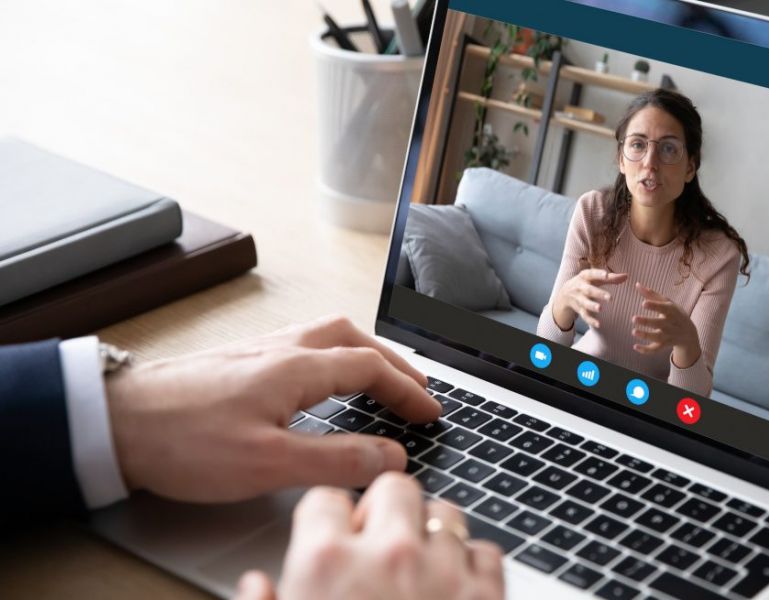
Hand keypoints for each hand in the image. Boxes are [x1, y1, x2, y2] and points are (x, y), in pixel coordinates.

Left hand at [105, 315, 440, 502]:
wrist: (112, 422)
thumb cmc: (181, 440)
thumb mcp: (268, 463)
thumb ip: (336, 460)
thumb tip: (390, 458)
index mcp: (296, 368)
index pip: (371, 368)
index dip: (408, 390)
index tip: (430, 411)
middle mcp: (280, 349)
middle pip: (354, 338)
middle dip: (393, 362)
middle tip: (416, 387)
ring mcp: (256, 351)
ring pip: (326, 335)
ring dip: (363, 353)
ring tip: (379, 378)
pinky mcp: (236, 362)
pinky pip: (302, 345)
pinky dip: (332, 356)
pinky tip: (320, 379)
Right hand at [234, 476, 504, 599]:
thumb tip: (256, 586)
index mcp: (325, 564)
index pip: (325, 498)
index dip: (326, 518)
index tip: (332, 535)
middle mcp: (387, 554)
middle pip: (394, 486)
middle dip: (385, 509)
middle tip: (378, 544)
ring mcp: (443, 571)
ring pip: (446, 513)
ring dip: (433, 534)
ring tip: (419, 570)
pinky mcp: (487, 595)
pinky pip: (487, 551)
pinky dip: (473, 565)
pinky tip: (454, 592)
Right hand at [551, 268, 628, 329]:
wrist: (565, 293)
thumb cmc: (586, 283)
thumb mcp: (595, 278)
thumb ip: (611, 278)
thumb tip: (626, 276)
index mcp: (584, 277)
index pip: (591, 274)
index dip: (598, 274)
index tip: (606, 275)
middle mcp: (580, 287)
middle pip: (589, 290)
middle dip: (598, 293)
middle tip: (610, 298)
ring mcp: (578, 299)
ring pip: (585, 303)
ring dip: (592, 306)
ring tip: (600, 309)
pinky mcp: (579, 309)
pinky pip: (584, 316)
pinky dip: (591, 320)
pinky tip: (599, 324)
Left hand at [631, 283, 701, 367]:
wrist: (689, 334)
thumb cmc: (675, 314)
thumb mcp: (667, 303)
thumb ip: (652, 294)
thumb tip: (637, 284)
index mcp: (672, 312)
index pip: (663, 308)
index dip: (654, 306)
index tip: (643, 303)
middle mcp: (671, 324)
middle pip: (659, 324)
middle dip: (647, 322)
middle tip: (634, 318)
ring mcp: (668, 336)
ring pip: (657, 338)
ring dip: (645, 336)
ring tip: (633, 331)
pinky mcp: (664, 345)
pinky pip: (655, 349)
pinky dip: (646, 350)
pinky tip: (635, 347)